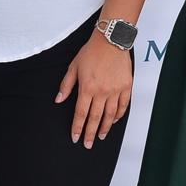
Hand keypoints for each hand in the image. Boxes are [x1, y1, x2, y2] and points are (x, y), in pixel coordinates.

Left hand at [55, 33, 133, 147]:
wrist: (111, 40)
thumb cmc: (91, 52)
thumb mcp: (73, 67)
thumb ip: (66, 85)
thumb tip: (59, 100)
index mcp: (87, 88)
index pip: (81, 113)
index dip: (77, 127)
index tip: (75, 138)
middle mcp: (102, 92)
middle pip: (95, 118)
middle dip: (90, 133)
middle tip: (88, 144)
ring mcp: (115, 90)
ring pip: (110, 115)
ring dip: (105, 128)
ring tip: (101, 136)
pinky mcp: (126, 87)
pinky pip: (123, 106)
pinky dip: (119, 115)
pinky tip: (115, 121)